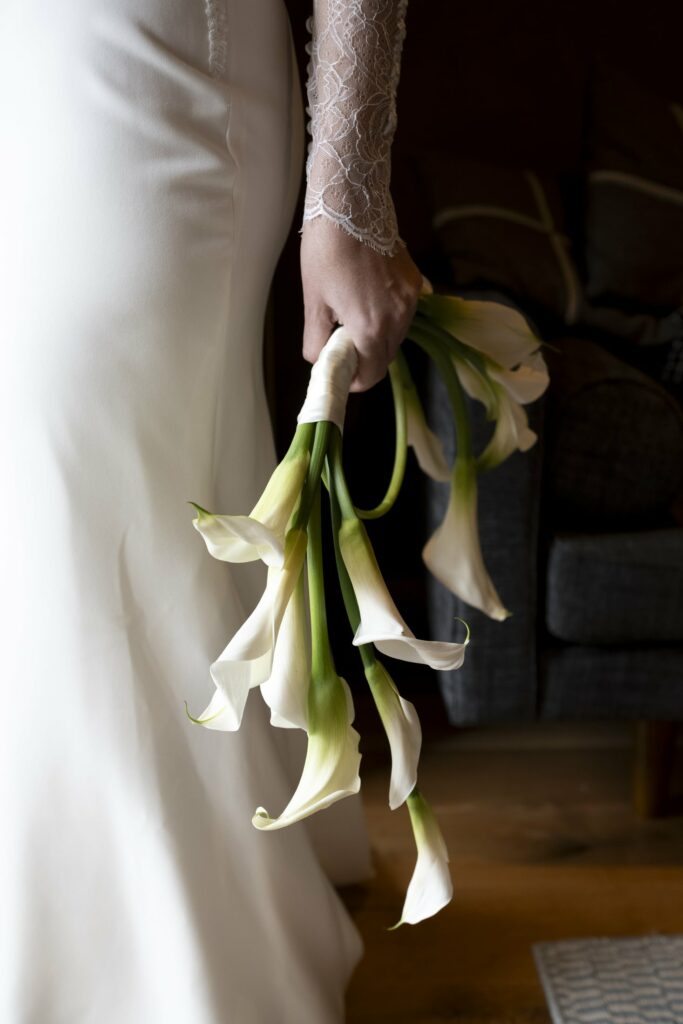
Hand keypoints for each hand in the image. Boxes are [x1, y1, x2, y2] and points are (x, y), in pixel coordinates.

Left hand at [300, 215, 423, 391]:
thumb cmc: (326, 251)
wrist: (351, 204)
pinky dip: (388, 315)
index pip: (372, 375)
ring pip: (396, 336)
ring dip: (377, 337)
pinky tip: (368, 297)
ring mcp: (410, 300)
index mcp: (371, 328)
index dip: (355, 381)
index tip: (342, 373)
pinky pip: (404, 312)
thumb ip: (316, 340)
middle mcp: (398, 318)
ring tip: (352, 316)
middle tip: (342, 345)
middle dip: (365, 359)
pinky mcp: (415, 282)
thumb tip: (318, 359)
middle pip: (385, 358)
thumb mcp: (313, 302)